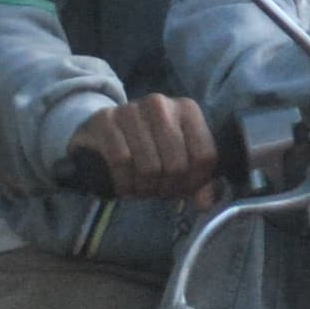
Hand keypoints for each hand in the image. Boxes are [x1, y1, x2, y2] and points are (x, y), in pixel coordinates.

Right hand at [66, 94, 218, 199]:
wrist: (104, 130)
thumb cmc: (150, 147)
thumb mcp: (180, 160)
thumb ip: (200, 183)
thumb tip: (205, 203)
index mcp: (188, 110)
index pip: (204, 156)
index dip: (195, 182)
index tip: (183, 190)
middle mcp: (161, 104)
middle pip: (176, 165)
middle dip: (168, 188)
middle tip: (159, 191)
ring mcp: (132, 109)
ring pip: (149, 167)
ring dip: (145, 188)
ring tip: (142, 189)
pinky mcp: (106, 120)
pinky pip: (121, 162)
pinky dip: (124, 183)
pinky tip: (125, 187)